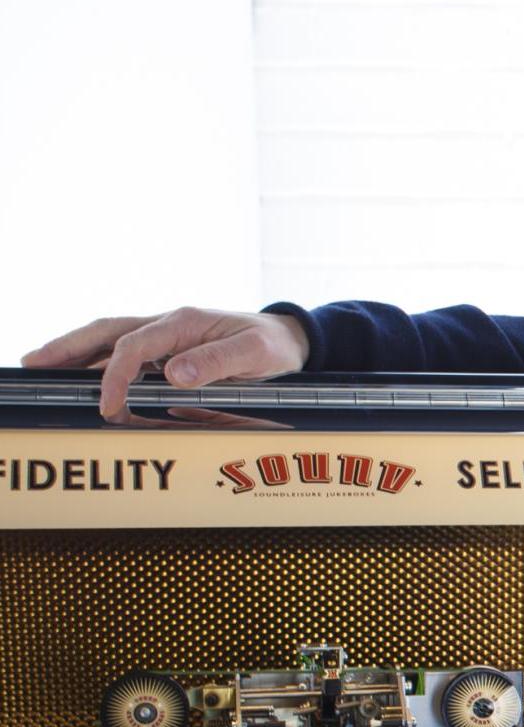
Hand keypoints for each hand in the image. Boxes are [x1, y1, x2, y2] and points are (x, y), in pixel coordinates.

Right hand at [21, 307, 308, 424]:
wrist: (287, 337)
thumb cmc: (273, 345)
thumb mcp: (255, 354)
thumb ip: (217, 363)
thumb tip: (174, 375)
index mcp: (185, 323)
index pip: (135, 347)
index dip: (115, 375)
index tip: (105, 403)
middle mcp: (169, 324)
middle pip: (107, 331)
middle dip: (68, 347)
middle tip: (33, 364)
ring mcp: (166, 335)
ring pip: (110, 338)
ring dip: (75, 351)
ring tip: (43, 366)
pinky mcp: (168, 347)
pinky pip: (125, 350)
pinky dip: (98, 360)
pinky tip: (83, 375)